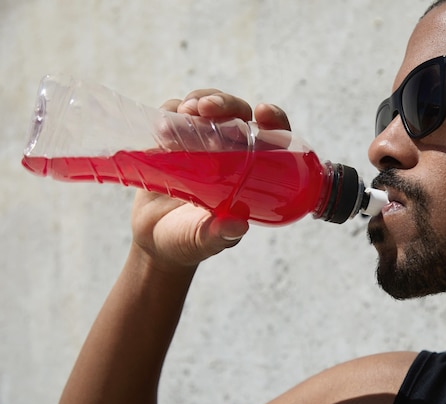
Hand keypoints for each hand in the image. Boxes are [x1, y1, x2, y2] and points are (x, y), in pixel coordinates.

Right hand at [130, 90, 290, 269]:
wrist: (153, 241)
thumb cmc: (187, 241)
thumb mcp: (204, 240)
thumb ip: (220, 235)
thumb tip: (238, 225)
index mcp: (249, 172)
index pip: (272, 137)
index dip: (274, 120)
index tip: (262, 112)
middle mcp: (228, 152)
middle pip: (236, 113)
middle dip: (225, 104)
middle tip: (207, 111)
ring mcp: (199, 143)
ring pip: (206, 105)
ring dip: (197, 101)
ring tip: (185, 115)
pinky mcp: (170, 140)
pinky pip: (172, 113)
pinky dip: (169, 113)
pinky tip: (163, 129)